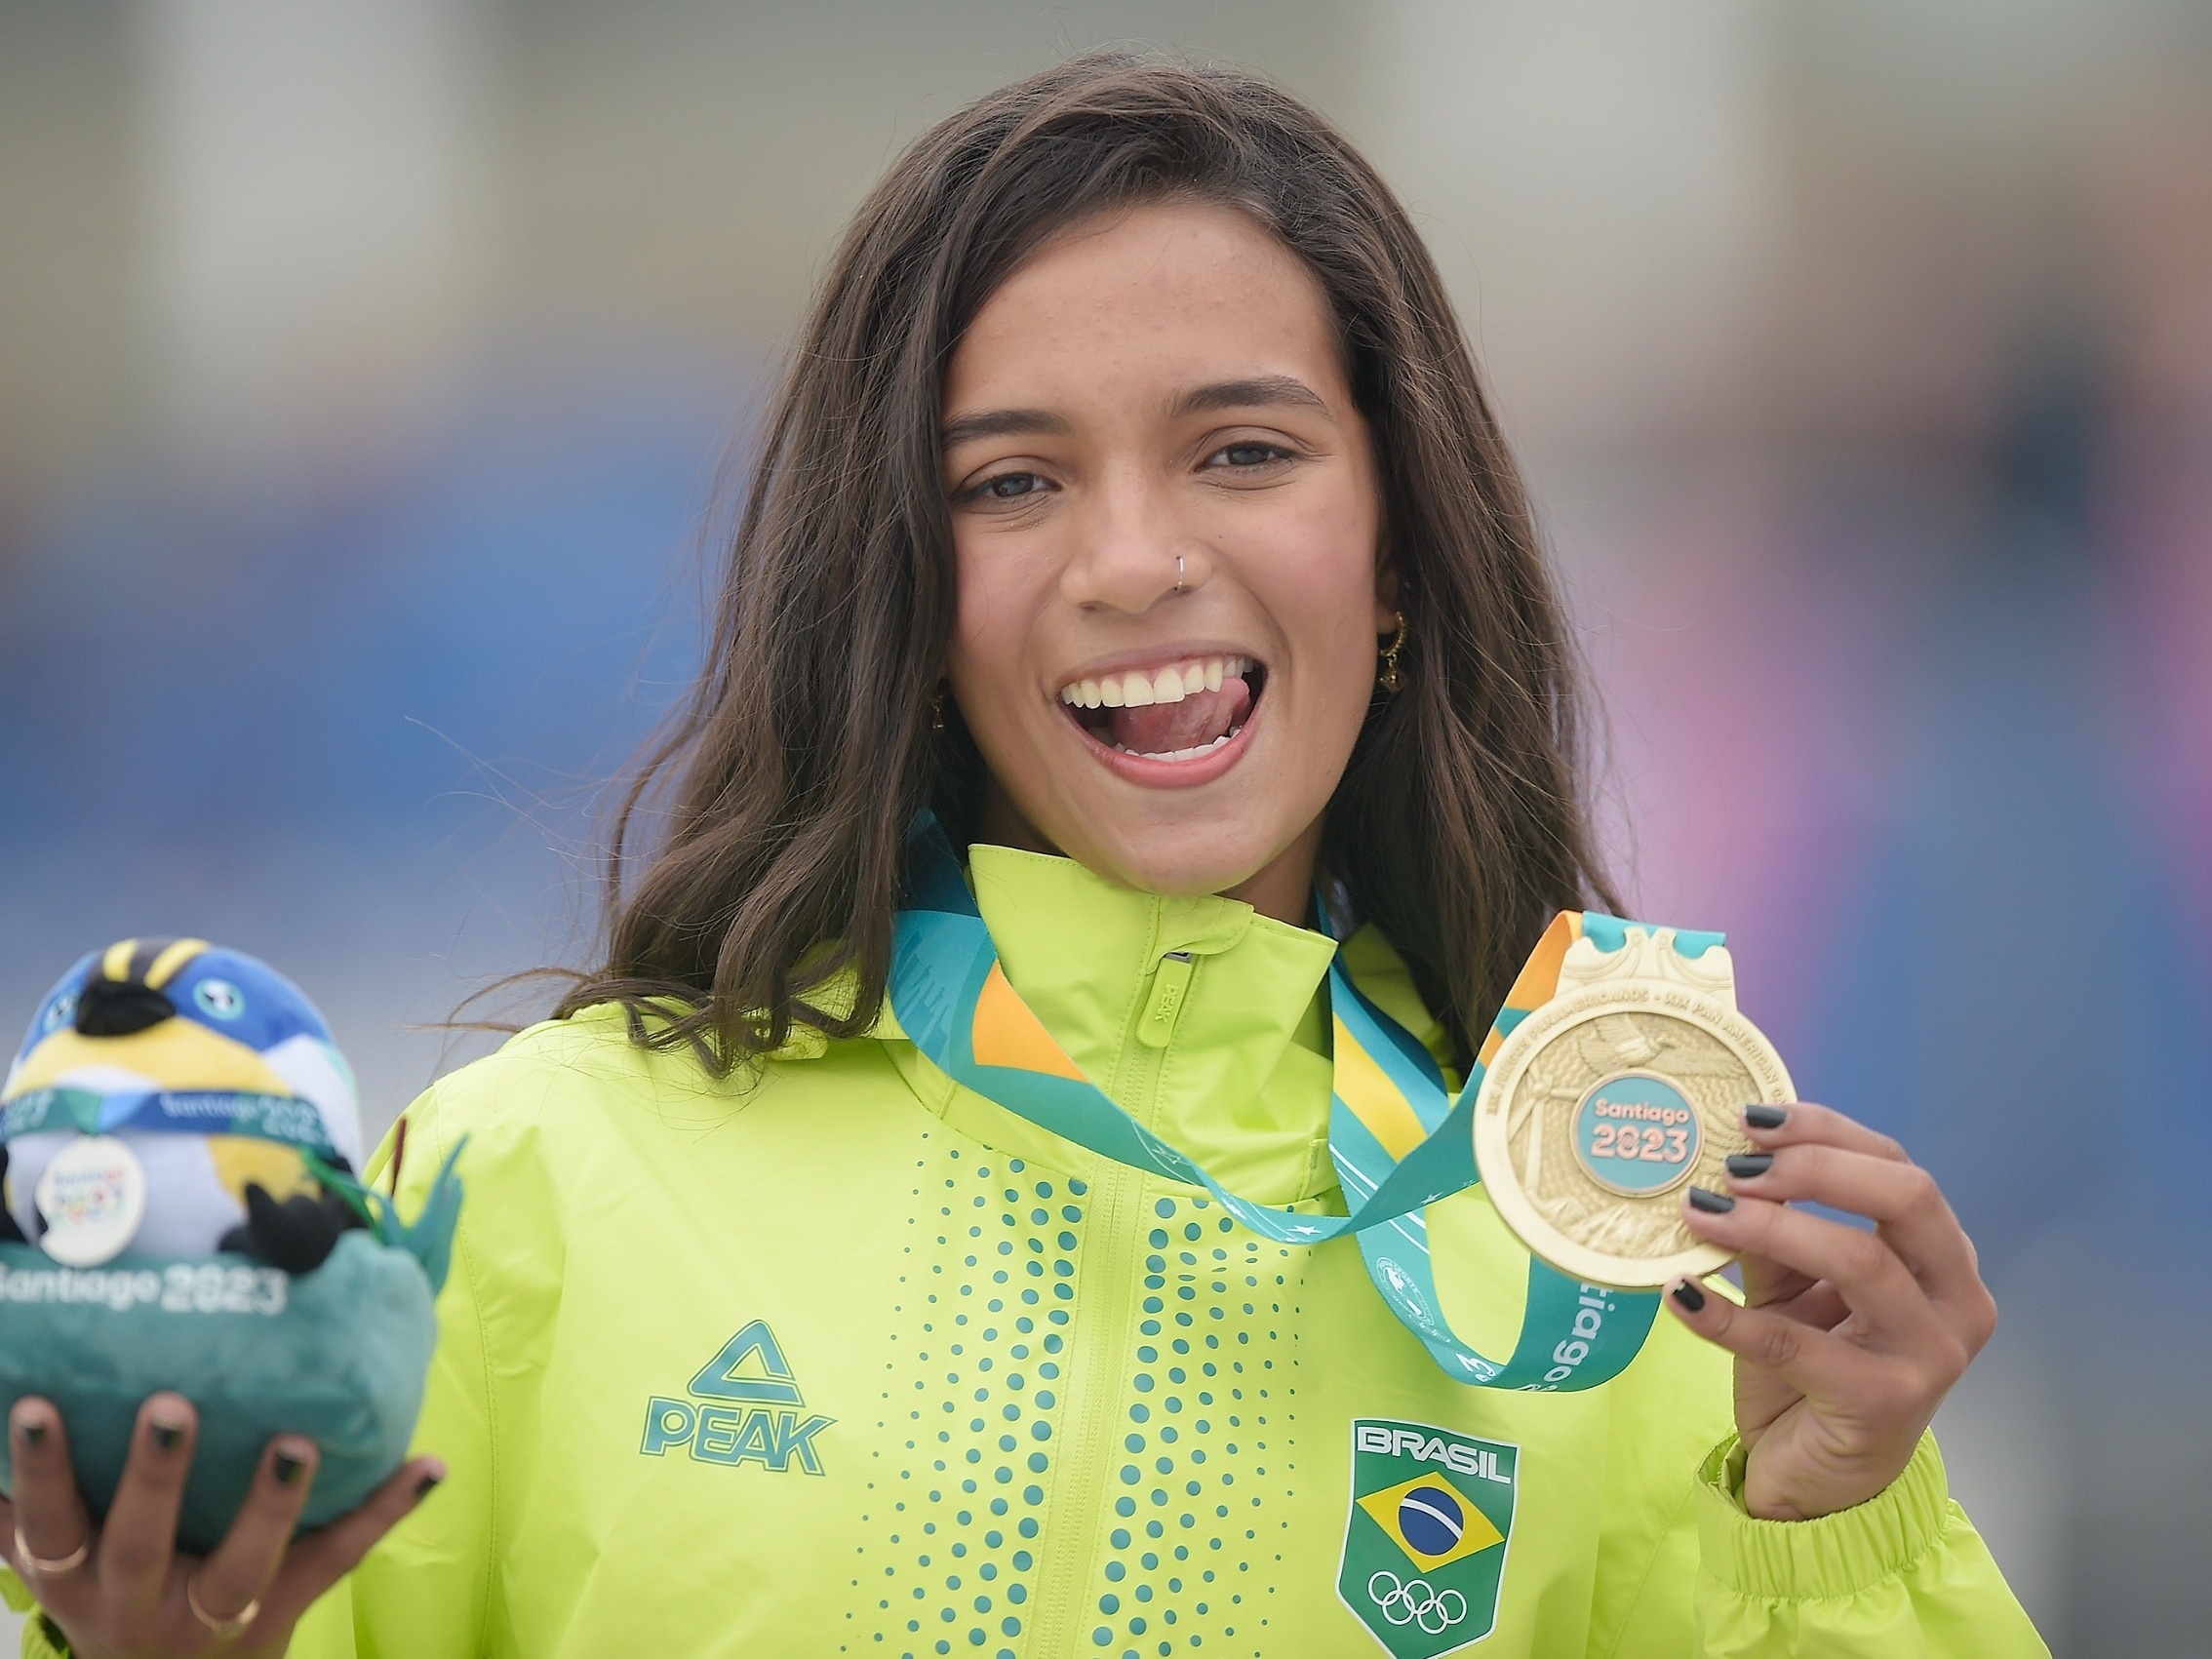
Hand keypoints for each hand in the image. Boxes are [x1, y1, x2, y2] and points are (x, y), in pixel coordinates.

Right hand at [0, 1394, 442, 1657]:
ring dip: (272, 1503)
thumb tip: (9, 1394)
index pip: (51, 1523)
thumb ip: (28, 1502)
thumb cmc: (109, 1595)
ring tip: (298, 1441)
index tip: (40, 1406)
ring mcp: (215, 1614)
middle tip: (171, 1406)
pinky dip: (385, 1511)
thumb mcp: (61, 1558)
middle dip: (154, 1478)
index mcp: (77, 1577)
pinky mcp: (283, 1614)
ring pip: (245, 1563)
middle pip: (141, 1544)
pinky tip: (430, 1465)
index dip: (44, 1471)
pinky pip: (337, 1560)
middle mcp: (138, 1603)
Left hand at [1663, 1102, 1997, 1521]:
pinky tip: (1679, 1293)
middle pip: (1907, 1197)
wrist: (1819, 1482)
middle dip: (1817, 1167)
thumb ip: (1772, 1233)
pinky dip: (1728, 1314)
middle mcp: (1955, 1300)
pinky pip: (1795, 1344)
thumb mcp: (1792, 1288)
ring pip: (1860, 1261)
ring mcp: (1930, 1355)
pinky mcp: (1883, 1403)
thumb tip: (1720, 1169)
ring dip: (1769, 1228)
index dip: (1826, 1133)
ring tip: (1698, 1214)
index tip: (1751, 1122)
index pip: (1898, 1167)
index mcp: (1942, 1258)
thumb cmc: (1816, 1371)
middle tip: (1736, 1166)